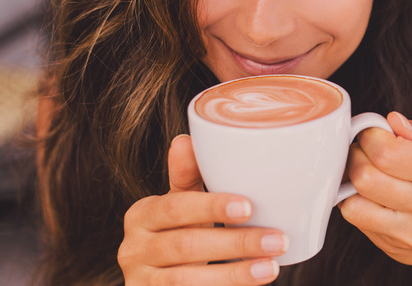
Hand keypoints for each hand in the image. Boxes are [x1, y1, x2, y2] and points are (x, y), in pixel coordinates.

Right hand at [117, 135, 288, 284]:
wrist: (160, 281)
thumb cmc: (178, 232)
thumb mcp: (180, 205)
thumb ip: (187, 177)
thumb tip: (185, 139)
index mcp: (141, 215)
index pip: (175, 207)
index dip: (211, 207)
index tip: (249, 207)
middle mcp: (133, 249)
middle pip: (186, 246)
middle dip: (236, 243)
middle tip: (278, 240)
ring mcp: (142, 282)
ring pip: (187, 281)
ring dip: (234, 275)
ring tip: (271, 268)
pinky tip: (252, 284)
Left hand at [339, 113, 411, 284]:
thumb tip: (392, 120)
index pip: (389, 152)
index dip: (371, 137)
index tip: (373, 134)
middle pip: (366, 176)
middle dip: (355, 155)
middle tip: (363, 151)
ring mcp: (409, 230)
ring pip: (354, 201)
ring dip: (350, 180)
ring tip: (363, 171)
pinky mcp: (390, 245)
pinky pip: (355, 217)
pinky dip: (351, 200)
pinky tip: (364, 193)